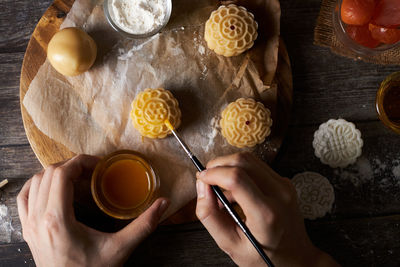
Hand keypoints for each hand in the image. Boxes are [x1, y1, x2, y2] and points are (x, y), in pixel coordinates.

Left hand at [17, 154, 168, 266]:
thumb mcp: (119, 249)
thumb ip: (143, 225)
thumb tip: (163, 204)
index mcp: (58, 220)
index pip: (61, 175)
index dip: (80, 162)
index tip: (98, 165)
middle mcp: (38, 220)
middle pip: (48, 174)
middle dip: (71, 166)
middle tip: (92, 171)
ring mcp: (29, 225)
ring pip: (34, 182)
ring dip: (55, 174)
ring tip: (76, 178)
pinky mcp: (28, 230)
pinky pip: (24, 198)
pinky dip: (37, 185)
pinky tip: (52, 188)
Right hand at [195, 152, 338, 266]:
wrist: (296, 258)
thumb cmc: (263, 255)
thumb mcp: (230, 244)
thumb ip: (210, 215)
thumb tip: (202, 186)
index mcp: (266, 214)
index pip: (236, 179)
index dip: (213, 173)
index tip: (201, 178)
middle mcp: (279, 194)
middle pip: (243, 161)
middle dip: (218, 164)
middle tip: (206, 178)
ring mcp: (284, 186)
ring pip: (249, 159)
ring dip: (228, 166)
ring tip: (219, 186)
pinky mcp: (284, 182)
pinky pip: (256, 166)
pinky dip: (239, 170)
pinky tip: (234, 189)